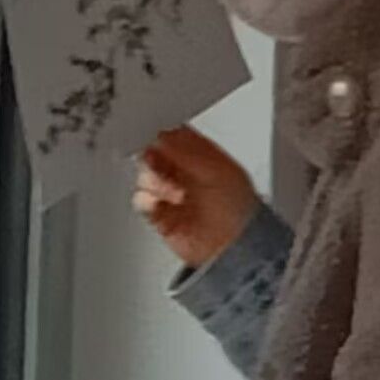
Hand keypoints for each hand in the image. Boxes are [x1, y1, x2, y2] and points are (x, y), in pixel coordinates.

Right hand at [134, 126, 257, 268]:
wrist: (232, 250)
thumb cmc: (238, 211)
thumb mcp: (215, 170)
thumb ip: (186, 149)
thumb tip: (162, 132)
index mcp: (204, 156)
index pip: (176, 133)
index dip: (162, 130)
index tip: (152, 129)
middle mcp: (186, 173)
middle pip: (155, 152)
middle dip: (152, 154)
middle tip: (155, 158)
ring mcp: (172, 193)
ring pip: (145, 175)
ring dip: (152, 180)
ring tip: (167, 190)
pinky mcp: (160, 215)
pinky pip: (141, 201)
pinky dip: (146, 201)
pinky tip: (159, 204)